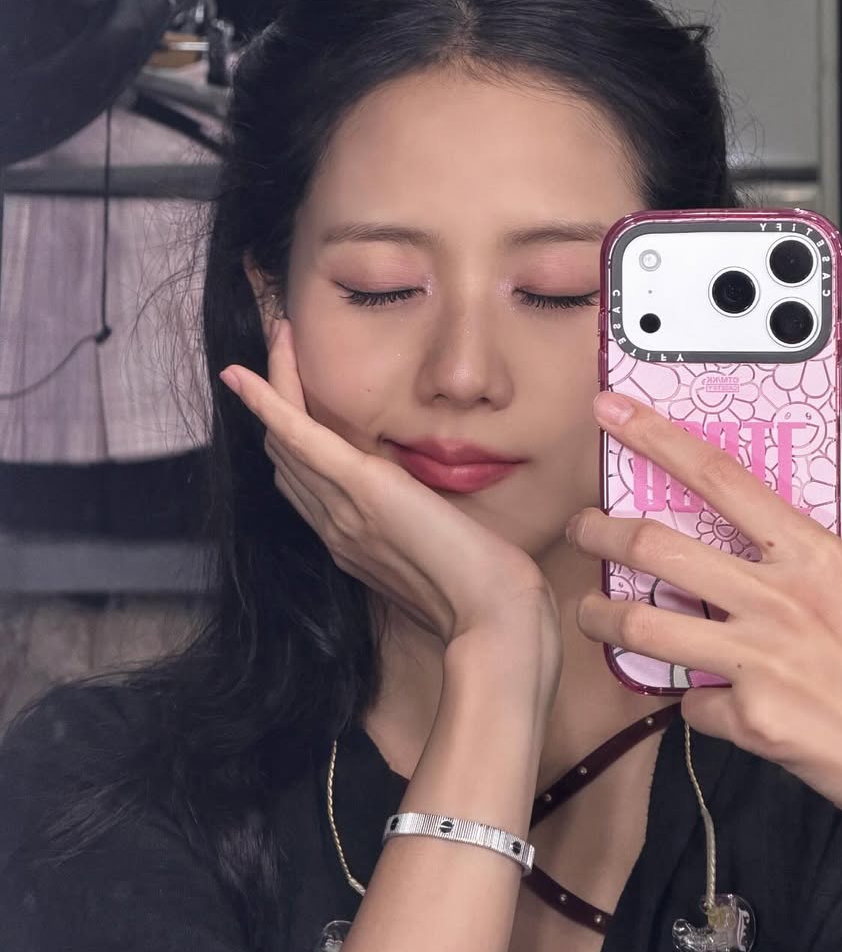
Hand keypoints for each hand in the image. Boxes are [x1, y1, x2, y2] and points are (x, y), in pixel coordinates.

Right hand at [219, 319, 559, 650]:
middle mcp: (334, 527)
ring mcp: (340, 510)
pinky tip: (241, 373)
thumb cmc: (482, 593)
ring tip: (278, 335)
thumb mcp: (440, 556)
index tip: (291, 399)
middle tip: (278, 347)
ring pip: (286, 439)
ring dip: (276, 383)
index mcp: (351, 543)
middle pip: (285, 458)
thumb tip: (424, 510)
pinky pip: (300, 438)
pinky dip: (268, 402)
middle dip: (276, 401)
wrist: (491, 615)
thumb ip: (418, 531)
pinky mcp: (359, 488)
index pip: (305, 483)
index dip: (292, 437)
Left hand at [565, 392, 841, 853]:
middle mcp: (780, 597)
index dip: (656, 437)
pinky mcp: (748, 715)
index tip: (612, 410)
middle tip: (581, 530)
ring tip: (590, 614)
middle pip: (657, 548)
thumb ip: (792, 561)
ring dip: (601, 618)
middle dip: (601, 533)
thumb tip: (727, 542)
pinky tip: (713, 704)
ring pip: (643, 627)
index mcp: (811, 554)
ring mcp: (760, 658)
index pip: (719, 477)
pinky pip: (691, 701)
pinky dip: (694, 701)